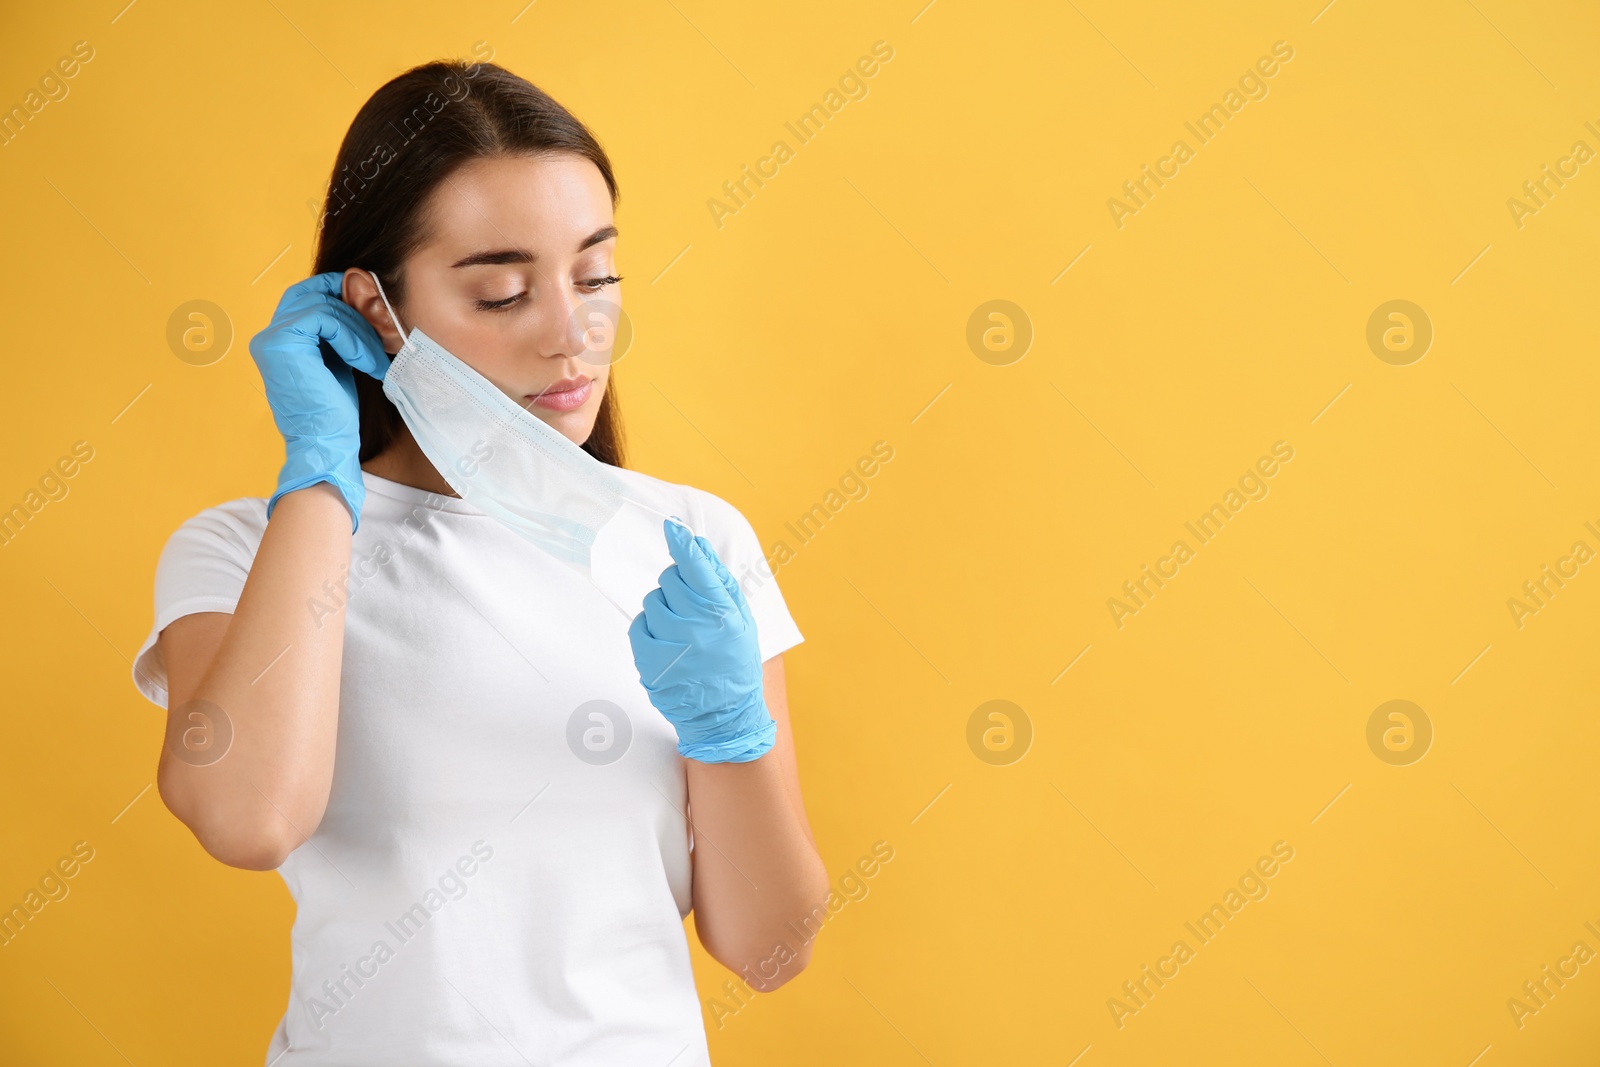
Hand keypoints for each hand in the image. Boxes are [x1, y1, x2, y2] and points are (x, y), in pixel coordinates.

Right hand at [248, 272, 389, 530]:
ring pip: (323, 305)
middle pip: (313, 293)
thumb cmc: (334, 412)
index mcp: (280, 339)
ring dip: (359, 330)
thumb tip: (361, 298)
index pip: (305, 294)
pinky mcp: (283, 343)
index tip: (370, 303)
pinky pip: (325, 318)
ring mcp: (272, 338)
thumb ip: (337, 333)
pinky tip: (366, 363)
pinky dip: (352, 338)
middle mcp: (269, 335)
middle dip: (353, 309)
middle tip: (380, 333)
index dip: (337, 289)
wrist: (326, 445)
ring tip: (375, 359)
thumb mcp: (336, 362)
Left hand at [627, 518, 772, 762]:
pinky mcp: (649, 661)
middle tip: (693, 608)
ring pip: (652, 601)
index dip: (682, 543)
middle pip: (670, 579)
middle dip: (679, 586)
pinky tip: (667, 643)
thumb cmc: (735, 662)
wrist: (724, 715)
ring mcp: (670, 645)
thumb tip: (698, 545)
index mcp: (723, 615)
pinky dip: (649, 628)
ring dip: (664, 608)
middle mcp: (696, 628)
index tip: (671, 526)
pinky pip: (638, 624)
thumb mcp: (742, 621)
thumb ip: (720, 581)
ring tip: (682, 631)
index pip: (697, 568)